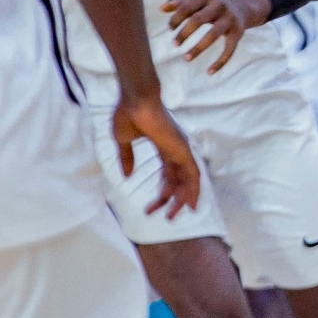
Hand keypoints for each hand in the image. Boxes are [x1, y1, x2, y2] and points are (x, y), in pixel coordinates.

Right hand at [111, 98, 200, 218]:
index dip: (162, 193)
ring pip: (188, 179)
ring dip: (184, 198)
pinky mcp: (182, 149)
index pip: (167, 175)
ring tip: (177, 215)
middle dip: (174, 200)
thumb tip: (127, 175)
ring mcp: (180, 149)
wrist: (135, 100)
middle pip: (179, 181)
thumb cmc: (128, 115)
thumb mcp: (123, 141)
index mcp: (163, 148)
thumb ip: (127, 158)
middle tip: (168, 218)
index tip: (150, 209)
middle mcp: (175, 150)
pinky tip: (190, 202)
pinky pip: (193, 173)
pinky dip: (194, 188)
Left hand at [162, 0, 267, 73]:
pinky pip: (229, 49)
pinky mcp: (238, 32)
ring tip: (186, 58)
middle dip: (185, 33)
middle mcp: (219, 5)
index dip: (176, 18)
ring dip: (199, 48)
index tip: (170, 29)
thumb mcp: (197, 1)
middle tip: (175, 44)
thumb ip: (179, 3)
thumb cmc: (210, 6)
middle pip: (199, 19)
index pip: (187, 7)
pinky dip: (220, 61)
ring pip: (214, 35)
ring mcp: (229, 19)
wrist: (240, 7)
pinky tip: (210, 71)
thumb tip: (162, 8)